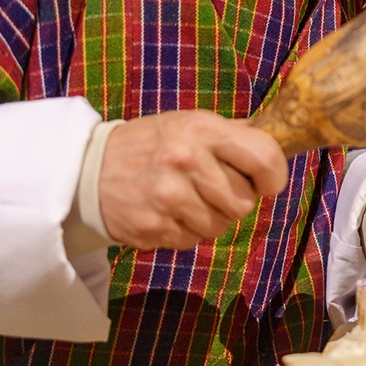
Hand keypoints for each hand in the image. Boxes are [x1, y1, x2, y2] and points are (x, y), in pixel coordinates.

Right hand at [99, 111, 289, 250]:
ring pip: (221, 226)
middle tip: (209, 188)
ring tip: (184, 199)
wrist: (88, 170)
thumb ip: (231, 136)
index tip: (266, 183)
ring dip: (208, 218)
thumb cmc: (150, 145)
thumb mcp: (188, 124)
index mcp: (202, 129)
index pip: (264, 156)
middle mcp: (187, 160)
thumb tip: (278, 144)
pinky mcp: (155, 226)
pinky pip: (193, 240)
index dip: (274, 176)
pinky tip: (167, 213)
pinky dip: (185, 231)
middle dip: (233, 200)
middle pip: (244, 202)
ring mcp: (170, 196)